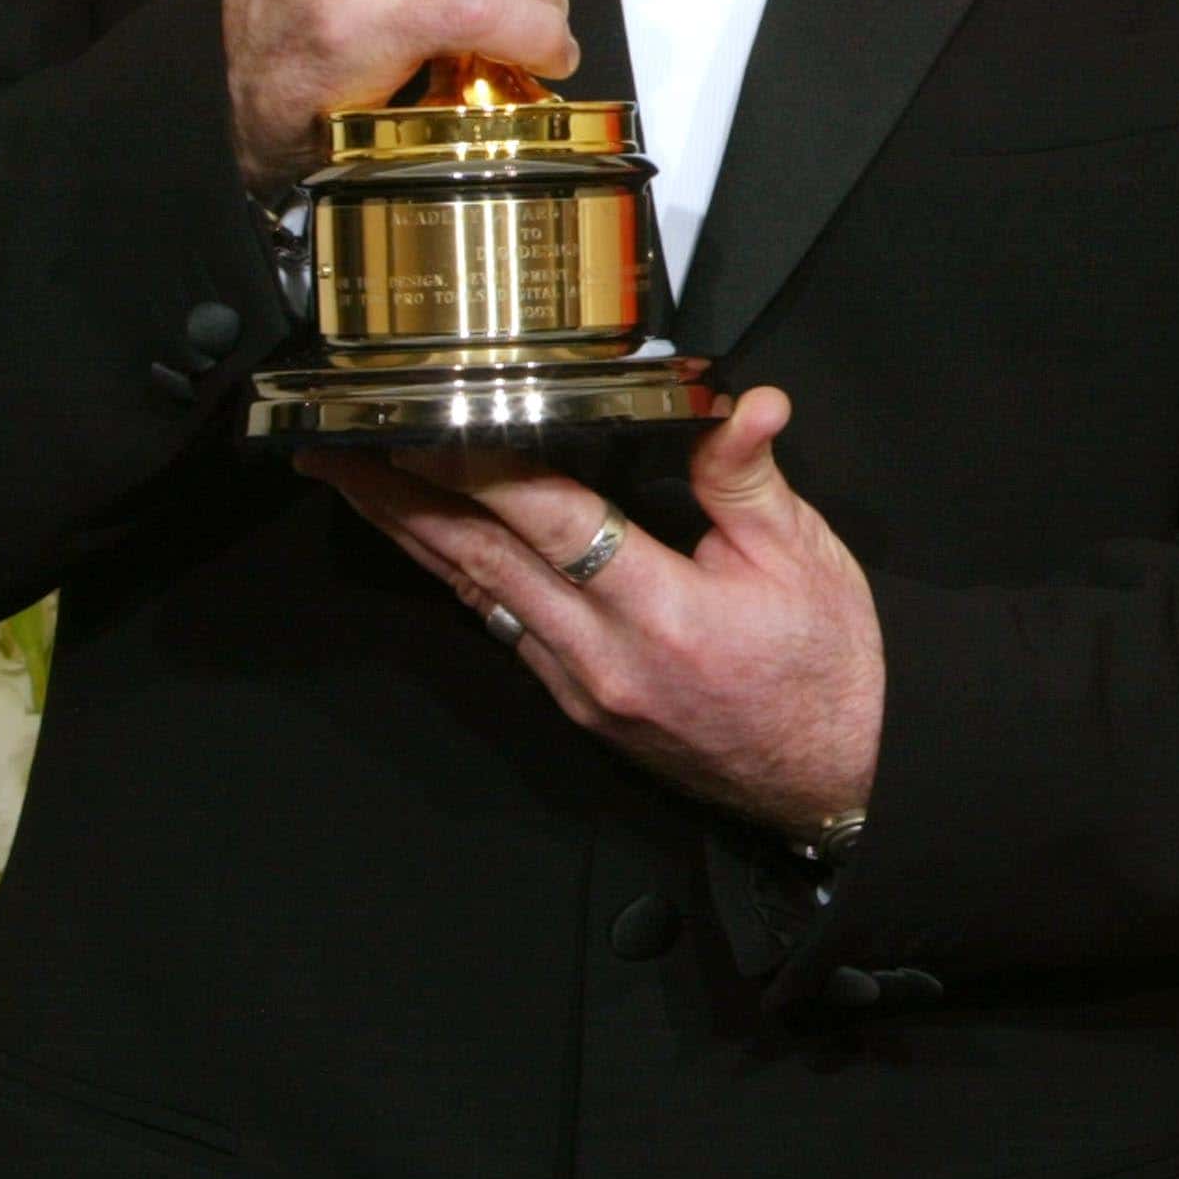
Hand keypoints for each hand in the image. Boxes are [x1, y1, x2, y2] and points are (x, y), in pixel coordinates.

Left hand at [304, 387, 884, 834]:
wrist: (842, 776)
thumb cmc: (829, 670)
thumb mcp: (805, 555)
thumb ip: (748, 476)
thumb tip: (745, 403)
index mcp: (660, 614)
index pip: (549, 522)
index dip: (479, 468)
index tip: (422, 427)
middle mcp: (603, 659)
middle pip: (480, 563)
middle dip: (400, 501)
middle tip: (337, 453)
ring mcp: (582, 690)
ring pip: (478, 600)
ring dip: (413, 539)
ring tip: (357, 488)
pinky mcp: (580, 707)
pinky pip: (505, 631)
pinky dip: (461, 580)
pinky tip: (434, 548)